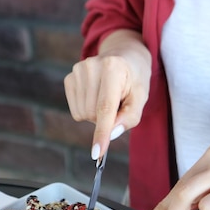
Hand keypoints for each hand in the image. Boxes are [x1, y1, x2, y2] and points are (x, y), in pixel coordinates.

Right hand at [64, 29, 150, 158]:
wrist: (124, 56)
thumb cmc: (134, 80)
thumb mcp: (140, 97)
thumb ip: (130, 117)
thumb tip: (111, 133)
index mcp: (113, 68)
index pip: (105, 108)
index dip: (101, 133)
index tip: (97, 153)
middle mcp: (91, 66)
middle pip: (93, 115)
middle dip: (106, 118)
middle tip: (117, 102)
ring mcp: (77, 71)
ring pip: (83, 115)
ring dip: (96, 114)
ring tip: (107, 97)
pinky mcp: (69, 78)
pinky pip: (76, 111)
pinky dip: (87, 110)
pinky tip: (95, 95)